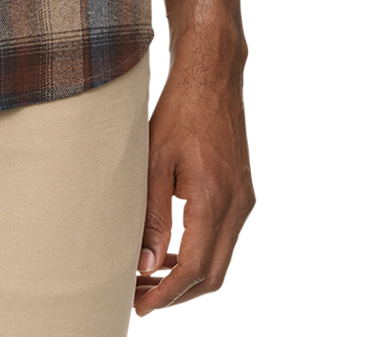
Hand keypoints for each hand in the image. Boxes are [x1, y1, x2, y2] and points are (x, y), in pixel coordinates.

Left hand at [132, 43, 253, 315]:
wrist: (212, 76)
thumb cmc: (179, 111)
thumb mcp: (155, 159)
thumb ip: (154, 215)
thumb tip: (149, 265)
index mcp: (212, 198)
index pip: (194, 268)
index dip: (166, 294)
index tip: (139, 305)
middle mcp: (234, 204)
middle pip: (212, 273)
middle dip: (178, 292)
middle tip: (140, 295)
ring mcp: (241, 198)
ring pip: (219, 257)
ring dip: (189, 274)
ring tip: (149, 275)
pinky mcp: (239, 190)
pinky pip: (223, 235)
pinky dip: (200, 251)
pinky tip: (171, 248)